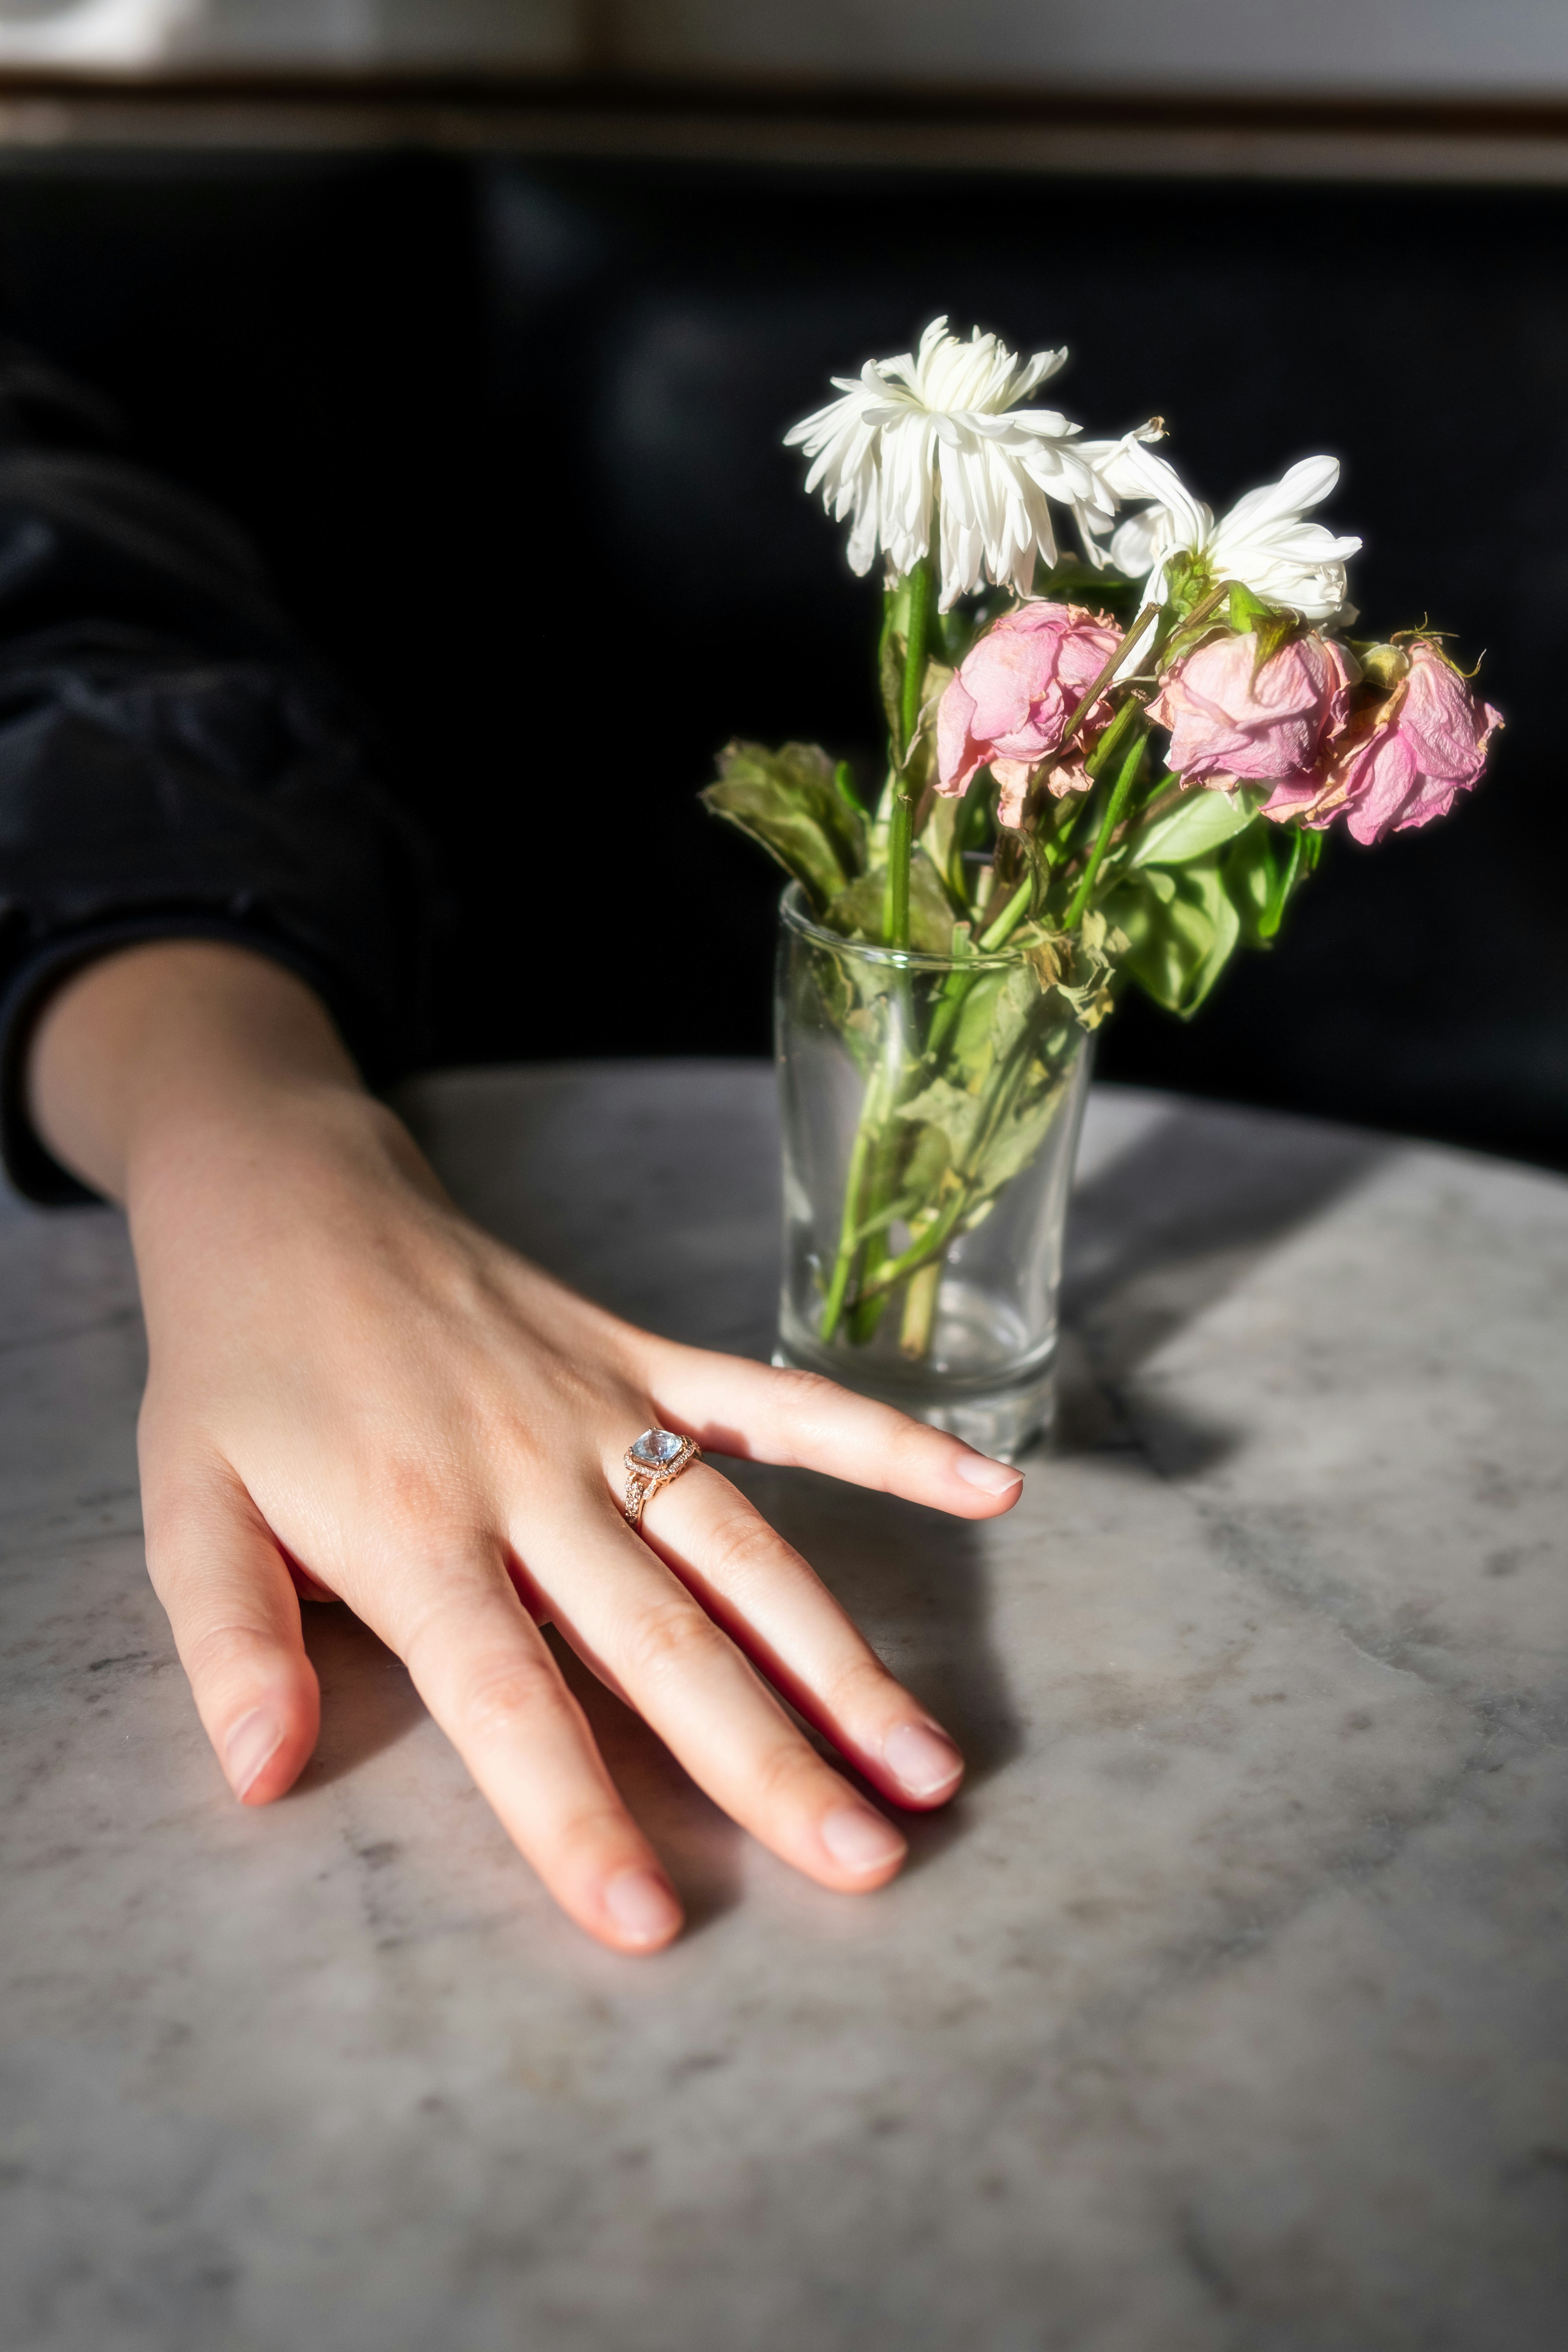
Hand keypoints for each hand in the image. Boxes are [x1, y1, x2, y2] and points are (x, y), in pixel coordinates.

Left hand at [28, 944, 1023, 1952]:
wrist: (288, 1200)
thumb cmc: (237, 1371)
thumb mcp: (182, 1507)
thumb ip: (225, 1642)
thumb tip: (260, 1775)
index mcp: (412, 1532)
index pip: (509, 1702)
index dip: (578, 1816)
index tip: (652, 1926)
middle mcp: (528, 1477)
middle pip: (663, 1641)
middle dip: (768, 1762)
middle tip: (868, 1865)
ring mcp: (602, 1408)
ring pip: (742, 1547)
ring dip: (838, 1655)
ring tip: (925, 1760)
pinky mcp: (645, 1352)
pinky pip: (778, 1400)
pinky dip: (885, 1443)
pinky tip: (990, 1488)